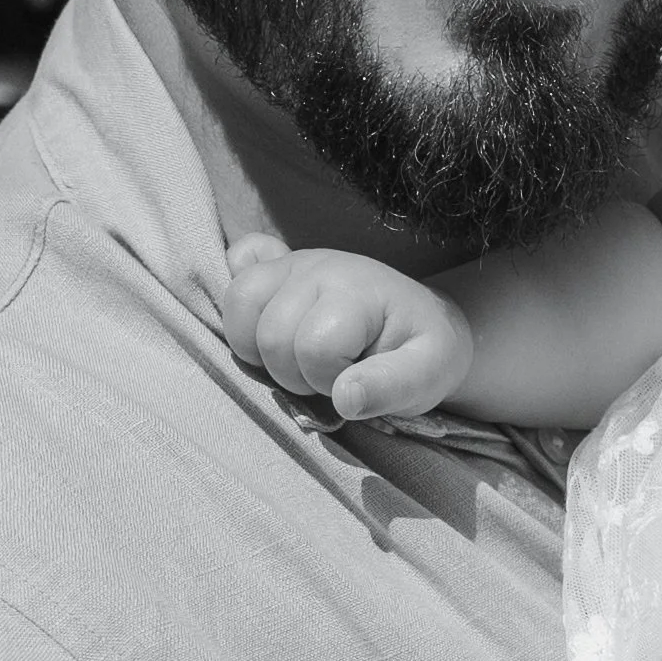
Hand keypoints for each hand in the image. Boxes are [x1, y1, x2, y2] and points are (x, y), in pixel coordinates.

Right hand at [220, 234, 472, 420]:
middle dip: (295, 374)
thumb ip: (390, 388)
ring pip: (238, 305)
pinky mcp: (274, 265)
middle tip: (327, 374)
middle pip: (270, 335)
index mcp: (357, 290)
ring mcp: (291, 261)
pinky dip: (241, 304)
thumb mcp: (426, 376)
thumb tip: (344, 399)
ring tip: (298, 357)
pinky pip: (234, 271)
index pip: (313, 348)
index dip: (327, 380)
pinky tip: (268, 322)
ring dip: (261, 349)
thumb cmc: (423, 353)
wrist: (423, 323)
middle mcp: (319, 266)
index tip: (354, 382)